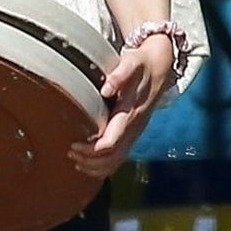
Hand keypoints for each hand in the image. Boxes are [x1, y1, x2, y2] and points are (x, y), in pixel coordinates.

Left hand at [69, 34, 175, 181]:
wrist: (160, 67)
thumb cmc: (142, 65)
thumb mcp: (132, 63)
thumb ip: (120, 74)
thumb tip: (106, 88)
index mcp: (130, 114)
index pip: (111, 142)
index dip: (91, 149)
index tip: (74, 145)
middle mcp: (133, 127)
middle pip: (112, 157)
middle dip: (90, 161)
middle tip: (71, 153)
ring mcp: (134, 132)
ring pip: (117, 161)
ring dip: (96, 167)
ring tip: (77, 162)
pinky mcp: (132, 133)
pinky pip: (120, 157)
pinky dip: (104, 165)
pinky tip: (90, 164)